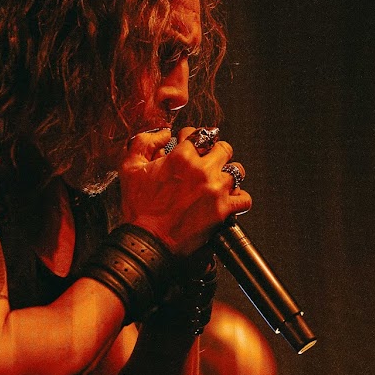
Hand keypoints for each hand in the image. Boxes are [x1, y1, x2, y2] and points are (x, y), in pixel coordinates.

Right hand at [119, 127, 251, 255]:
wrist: (147, 241)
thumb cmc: (138, 209)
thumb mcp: (129, 168)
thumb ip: (144, 142)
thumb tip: (163, 134)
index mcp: (180, 157)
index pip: (197, 134)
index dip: (191, 138)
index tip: (190, 144)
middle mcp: (202, 170)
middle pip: (223, 148)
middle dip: (215, 152)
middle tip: (207, 160)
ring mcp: (215, 190)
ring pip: (237, 171)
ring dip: (228, 174)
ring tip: (218, 180)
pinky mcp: (223, 210)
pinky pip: (244, 198)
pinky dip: (238, 199)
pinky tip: (228, 200)